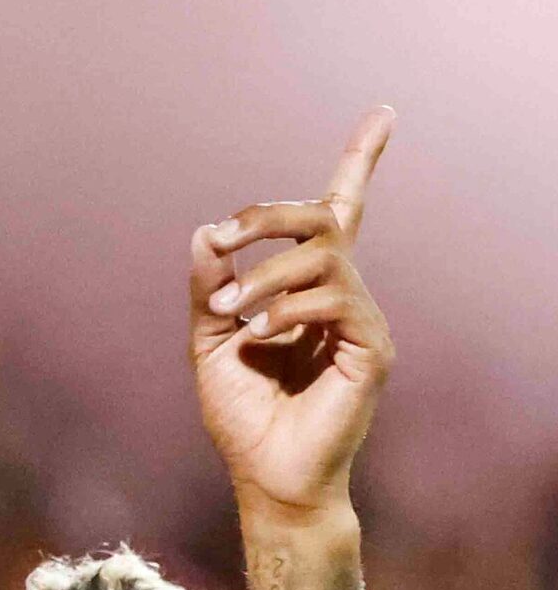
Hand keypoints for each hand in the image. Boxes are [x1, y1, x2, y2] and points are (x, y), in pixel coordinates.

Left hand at [190, 107, 396, 516]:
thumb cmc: (242, 416)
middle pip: (323, 217)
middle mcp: (342, 295)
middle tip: (225, 238)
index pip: (340, 214)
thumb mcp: (207, 342)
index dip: (360, 162)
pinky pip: (334, 300)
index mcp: (307, 289)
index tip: (383, 113)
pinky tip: (256, 336)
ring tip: (229, 310)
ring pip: (323, 257)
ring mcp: (361, 320)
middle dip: (269, 215)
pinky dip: (285, 309)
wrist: (264, 476)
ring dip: (263, 275)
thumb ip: (208, 288)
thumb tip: (205, 232)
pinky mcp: (372, 348)